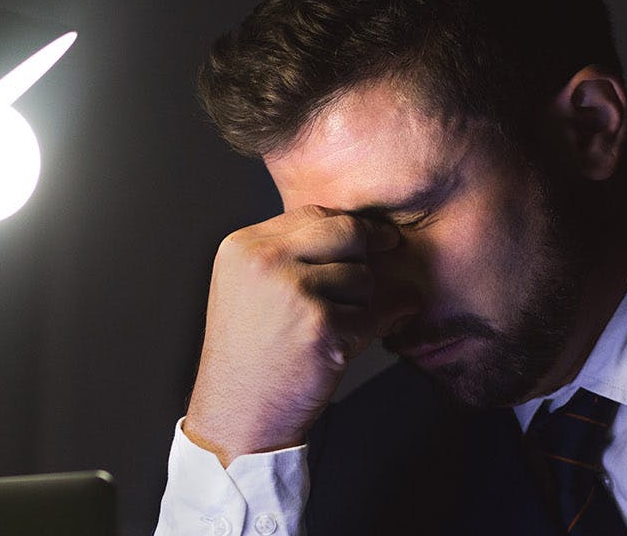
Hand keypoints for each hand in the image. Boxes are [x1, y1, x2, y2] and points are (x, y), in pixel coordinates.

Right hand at [184, 205, 407, 466]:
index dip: (348, 226)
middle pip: (345, 231)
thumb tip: (353, 230)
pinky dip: (375, 330)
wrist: (236, 413)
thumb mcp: (245, 288)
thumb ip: (286, 254)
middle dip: (373, 246)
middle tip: (390, 254)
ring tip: (331, 331)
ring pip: (363, 277)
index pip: (312, 214)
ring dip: (362, 304)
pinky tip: (347, 346)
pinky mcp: (321, 325)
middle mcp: (265, 261)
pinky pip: (375, 314)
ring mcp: (293, 290)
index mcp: (243, 246)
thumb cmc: (247, 357)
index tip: (373, 236)